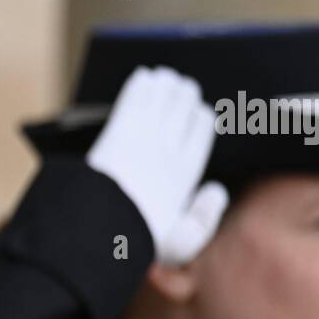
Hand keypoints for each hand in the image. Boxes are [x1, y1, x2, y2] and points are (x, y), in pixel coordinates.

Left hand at [85, 65, 228, 264]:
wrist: (101, 227)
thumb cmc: (138, 240)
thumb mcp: (181, 243)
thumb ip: (205, 219)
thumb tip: (218, 189)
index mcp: (186, 174)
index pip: (202, 134)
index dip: (200, 119)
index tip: (198, 111)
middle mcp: (169, 149)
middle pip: (183, 109)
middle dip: (184, 95)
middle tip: (181, 86)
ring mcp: (145, 136)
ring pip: (163, 98)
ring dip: (164, 84)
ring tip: (163, 76)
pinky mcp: (118, 129)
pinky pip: (135, 98)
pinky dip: (141, 84)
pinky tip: (142, 76)